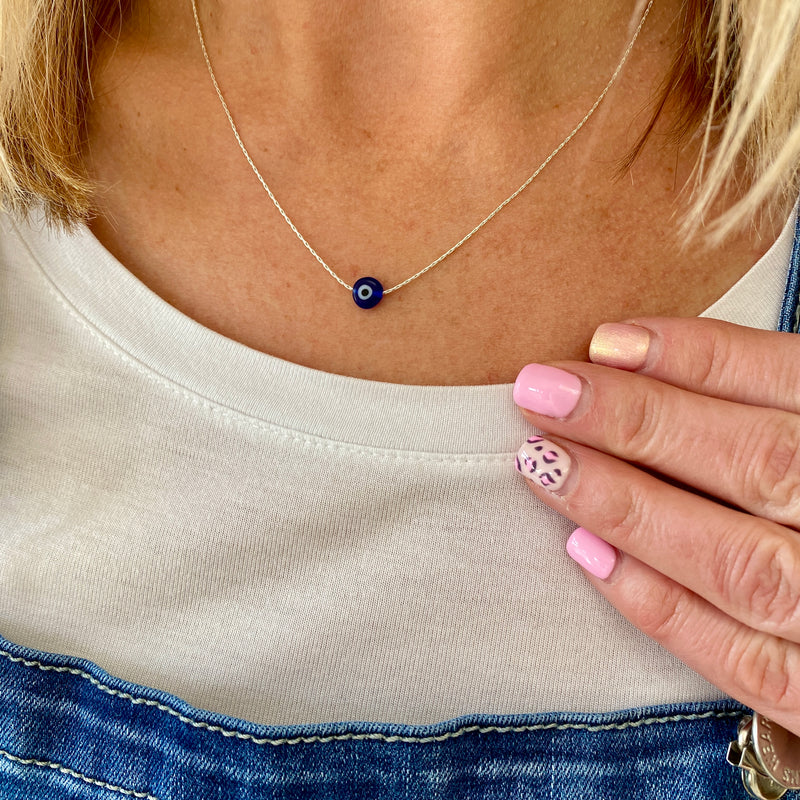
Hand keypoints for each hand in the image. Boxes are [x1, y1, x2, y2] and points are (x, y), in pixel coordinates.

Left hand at [512, 317, 799, 735]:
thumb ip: (764, 412)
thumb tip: (634, 360)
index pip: (793, 384)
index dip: (697, 359)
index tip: (603, 342)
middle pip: (758, 464)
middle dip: (639, 421)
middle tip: (541, 392)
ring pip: (737, 562)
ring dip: (628, 507)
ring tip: (544, 463)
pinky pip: (742, 659)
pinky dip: (659, 605)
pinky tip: (584, 553)